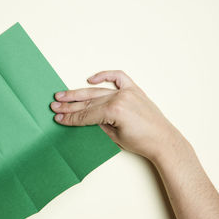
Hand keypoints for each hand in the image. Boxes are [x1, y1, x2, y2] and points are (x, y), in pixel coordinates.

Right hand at [51, 70, 183, 160]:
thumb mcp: (114, 137)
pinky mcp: (134, 90)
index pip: (86, 114)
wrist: (164, 141)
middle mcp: (120, 98)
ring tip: (63, 95)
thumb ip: (98, 124)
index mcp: (115, 111)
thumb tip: (84, 118)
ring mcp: (127, 92)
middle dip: (69, 105)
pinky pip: (117, 77)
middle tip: (54, 106)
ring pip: (97, 92)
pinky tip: (90, 79)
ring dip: (78, 94)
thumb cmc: (142, 142)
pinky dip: (103, 76)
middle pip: (88, 102)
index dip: (70, 118)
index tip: (58, 118)